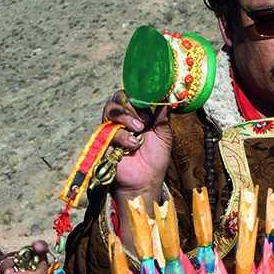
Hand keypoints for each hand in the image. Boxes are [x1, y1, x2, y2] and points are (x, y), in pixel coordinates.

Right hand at [102, 88, 172, 202]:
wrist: (146, 180)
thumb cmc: (155, 157)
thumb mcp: (164, 135)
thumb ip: (163, 117)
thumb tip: (168, 99)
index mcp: (138, 113)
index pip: (133, 93)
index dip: (140, 94)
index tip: (151, 102)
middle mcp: (124, 117)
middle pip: (120, 97)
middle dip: (133, 106)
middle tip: (146, 120)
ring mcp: (113, 127)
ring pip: (111, 109)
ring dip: (126, 116)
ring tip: (139, 129)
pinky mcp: (104, 140)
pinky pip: (108, 129)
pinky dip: (122, 135)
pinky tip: (132, 144)